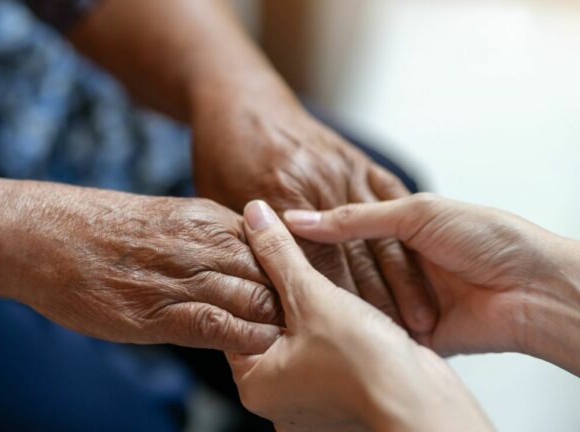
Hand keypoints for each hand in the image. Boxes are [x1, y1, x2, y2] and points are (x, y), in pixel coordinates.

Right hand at [8, 186, 281, 352]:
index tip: (300, 294)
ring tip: (289, 344)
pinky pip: (218, 326)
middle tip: (307, 326)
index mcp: (207, 218)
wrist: (45, 235)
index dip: (291, 273)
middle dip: (293, 301)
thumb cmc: (100, 229)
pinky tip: (253, 350)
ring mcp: (181, 276)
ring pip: (255, 299)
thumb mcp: (164, 218)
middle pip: (273, 274)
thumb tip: (237, 264)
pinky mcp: (157, 312)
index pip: (273, 246)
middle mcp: (202, 243)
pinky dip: (243, 340)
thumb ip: (205, 238)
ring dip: (274, 324)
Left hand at [191, 96, 435, 335]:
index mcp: (280, 196)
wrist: (241, 100)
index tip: (353, 348)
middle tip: (397, 348)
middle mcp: (315, 183)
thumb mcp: (221, 205)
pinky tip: (422, 273)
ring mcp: (342, 171)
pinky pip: (392, 209)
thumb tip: (254, 296)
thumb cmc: (224, 156)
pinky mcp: (361, 164)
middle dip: (375, 307)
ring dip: (403, 284)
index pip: (312, 266)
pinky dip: (407, 243)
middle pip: (349, 257)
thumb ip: (244, 246)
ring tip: (423, 326)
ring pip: (377, 237)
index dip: (335, 311)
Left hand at [227, 200, 490, 431]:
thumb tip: (254, 216)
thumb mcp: (312, 297)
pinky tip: (345, 311)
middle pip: (270, 329)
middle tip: (293, 264)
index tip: (263, 252)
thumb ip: (279, 254)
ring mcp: (310, 402)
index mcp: (255, 383)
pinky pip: (327, 354)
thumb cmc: (366, 365)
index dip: (251, 281)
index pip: (238, 319)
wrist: (423, 404)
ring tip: (321, 284)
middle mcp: (277, 399)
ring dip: (311, 311)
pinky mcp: (342, 397)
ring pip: (301, 340)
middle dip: (284, 297)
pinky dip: (333, 332)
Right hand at [284, 193, 579, 362]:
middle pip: (346, 268)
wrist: (533, 289)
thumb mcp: (417, 213)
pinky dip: (359, 328)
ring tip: (298, 299)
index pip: (343, 229)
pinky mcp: (412, 334)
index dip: (312, 233)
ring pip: (357, 301)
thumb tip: (301, 219)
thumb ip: (356, 218)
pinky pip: (376, 331)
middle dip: (319, 271)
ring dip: (337, 300)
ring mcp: (404, 300)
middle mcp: (399, 263)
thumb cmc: (491, 238)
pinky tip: (331, 323)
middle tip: (278, 273)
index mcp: (402, 227)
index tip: (277, 235)